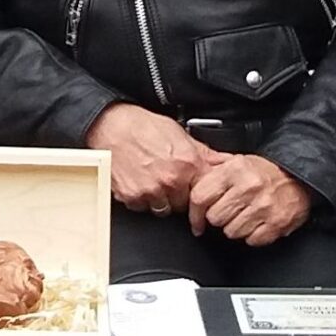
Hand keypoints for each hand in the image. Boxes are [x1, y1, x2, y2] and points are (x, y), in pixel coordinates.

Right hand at [85, 102, 219, 214]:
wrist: (112, 126)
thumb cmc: (143, 126)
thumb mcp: (180, 134)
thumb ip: (204, 153)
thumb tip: (224, 162)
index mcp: (187, 164)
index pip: (206, 193)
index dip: (202, 194)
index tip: (199, 197)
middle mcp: (171, 180)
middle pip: (184, 205)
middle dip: (178, 195)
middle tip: (168, 180)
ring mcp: (151, 191)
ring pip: (163, 209)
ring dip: (160, 199)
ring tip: (153, 180)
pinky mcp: (132, 197)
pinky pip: (142, 208)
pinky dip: (141, 199)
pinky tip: (139, 182)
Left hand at [188, 155, 312, 245]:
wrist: (299, 175)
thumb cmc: (265, 171)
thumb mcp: (236, 162)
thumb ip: (213, 175)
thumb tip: (189, 190)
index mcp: (234, 171)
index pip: (200, 197)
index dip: (195, 214)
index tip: (196, 222)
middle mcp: (248, 188)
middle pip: (214, 218)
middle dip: (219, 218)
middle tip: (230, 211)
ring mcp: (263, 206)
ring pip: (231, 232)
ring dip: (236, 227)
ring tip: (245, 215)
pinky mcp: (276, 223)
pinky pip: (252, 240)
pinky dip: (252, 235)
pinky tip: (257, 223)